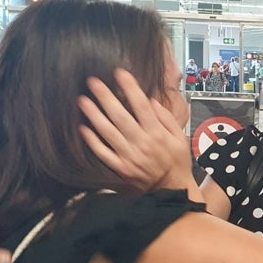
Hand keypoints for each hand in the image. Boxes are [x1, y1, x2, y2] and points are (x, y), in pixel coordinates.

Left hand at [78, 69, 193, 191]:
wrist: (172, 189)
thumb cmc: (177, 162)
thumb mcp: (180, 138)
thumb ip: (167, 119)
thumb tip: (151, 101)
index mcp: (157, 134)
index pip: (141, 106)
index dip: (130, 88)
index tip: (120, 73)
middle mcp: (141, 143)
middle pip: (120, 116)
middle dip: (105, 97)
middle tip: (92, 82)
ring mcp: (129, 156)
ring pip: (108, 132)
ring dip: (94, 115)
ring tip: (82, 100)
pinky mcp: (121, 168)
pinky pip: (103, 153)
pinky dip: (92, 141)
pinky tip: (83, 128)